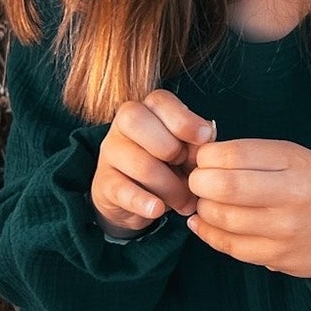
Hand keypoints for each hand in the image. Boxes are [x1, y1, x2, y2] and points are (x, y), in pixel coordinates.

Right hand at [90, 90, 214, 238]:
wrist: (136, 199)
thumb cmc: (168, 166)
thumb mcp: (187, 152)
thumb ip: (198, 144)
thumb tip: (207, 137)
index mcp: (147, 109)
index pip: (159, 100)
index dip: (183, 119)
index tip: (204, 138)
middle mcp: (123, 125)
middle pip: (135, 120)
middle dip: (169, 147)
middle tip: (187, 168)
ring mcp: (110, 152)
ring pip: (138, 162)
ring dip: (169, 187)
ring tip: (185, 203)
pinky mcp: (104, 183)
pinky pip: (122, 190)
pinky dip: (143, 201)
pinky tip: (158, 210)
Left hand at [185, 138, 310, 283]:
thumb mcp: (296, 157)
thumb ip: (253, 155)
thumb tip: (200, 158)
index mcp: (296, 162)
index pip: (233, 154)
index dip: (207, 156)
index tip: (205, 159)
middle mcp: (293, 195)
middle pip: (224, 187)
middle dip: (198, 182)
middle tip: (198, 181)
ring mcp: (285, 231)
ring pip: (222, 218)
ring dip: (203, 208)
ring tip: (206, 201)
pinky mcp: (278, 257)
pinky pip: (229, 246)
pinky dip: (208, 231)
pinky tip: (203, 221)